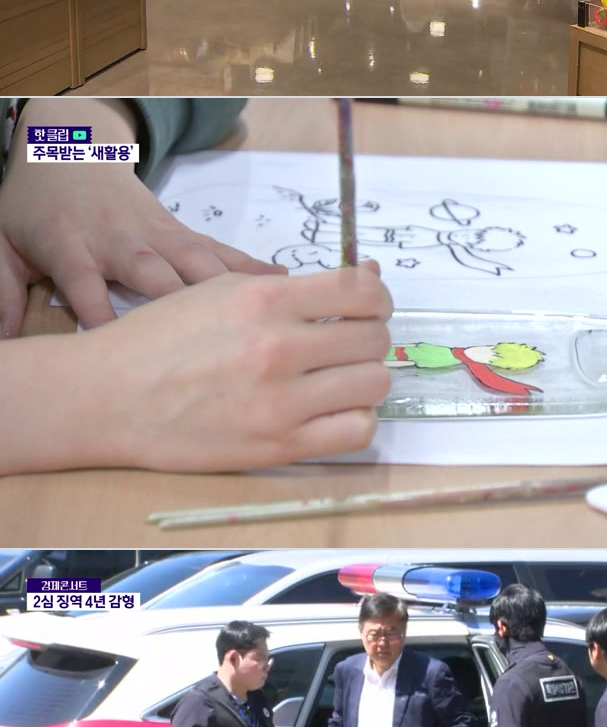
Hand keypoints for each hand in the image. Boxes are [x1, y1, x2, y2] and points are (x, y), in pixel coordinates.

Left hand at [0, 104, 286, 339]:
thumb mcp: (3, 244)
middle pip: (155, 276)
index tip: (124, 358)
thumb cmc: (34, 208)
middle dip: (183, 310)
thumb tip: (2, 341)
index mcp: (71, 245)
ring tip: (270, 324)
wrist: (68, 148)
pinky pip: (221, 253)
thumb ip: (0, 291)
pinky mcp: (180, 233)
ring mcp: (156, 235)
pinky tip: (288, 287)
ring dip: (231, 295)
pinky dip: (252, 270)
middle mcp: (120, 240)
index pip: (88, 288)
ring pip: (198, 265)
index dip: (104, 321)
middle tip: (216, 349)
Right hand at [3, 265, 393, 474]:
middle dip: (368, 340)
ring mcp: (280, 402)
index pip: (362, 292)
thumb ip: (292, 288)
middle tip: (346, 348)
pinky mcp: (277, 447)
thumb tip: (368, 280)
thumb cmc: (159, 341)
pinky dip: (355, 420)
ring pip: (374, 386)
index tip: (367, 309)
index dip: (376, 300)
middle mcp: (277, 348)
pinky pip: (355, 432)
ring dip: (365, 381)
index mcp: (263, 299)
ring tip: (337, 381)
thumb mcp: (219, 291)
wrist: (108, 397)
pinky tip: (331, 412)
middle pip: (374, 340)